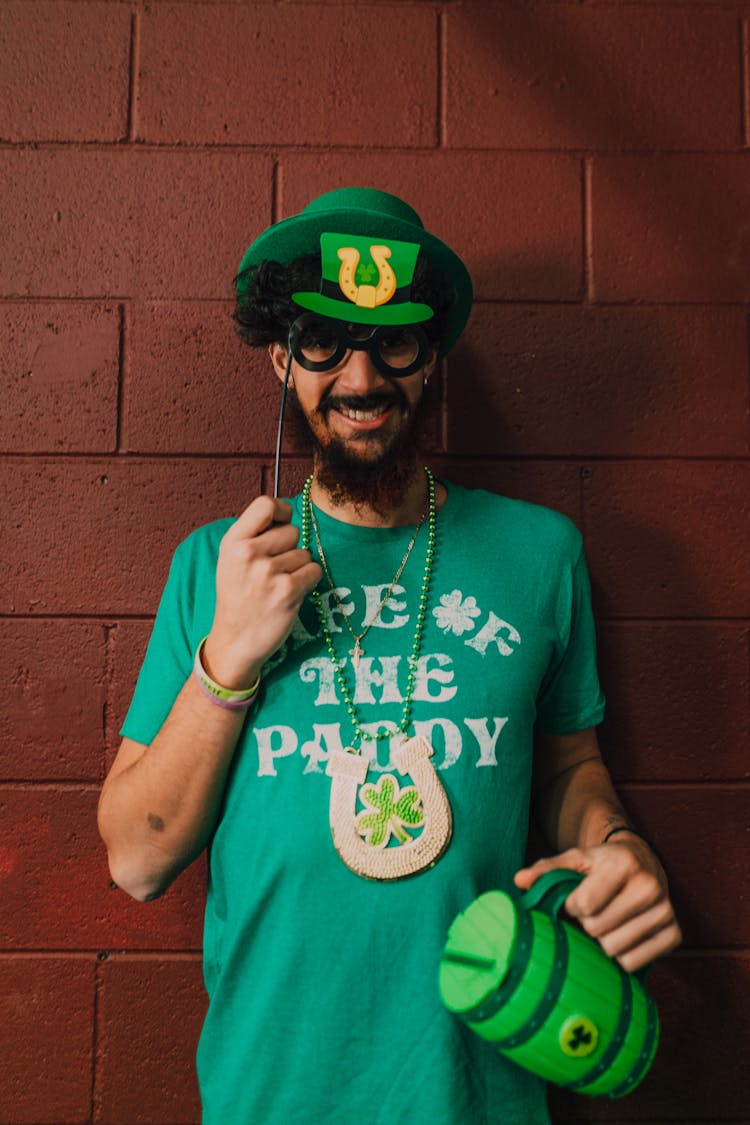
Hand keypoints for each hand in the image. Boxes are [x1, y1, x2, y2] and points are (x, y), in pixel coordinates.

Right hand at [203, 496, 320, 688]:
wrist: (235, 640)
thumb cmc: (237, 596)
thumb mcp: (231, 560)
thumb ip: (253, 534)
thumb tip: (285, 514)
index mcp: (233, 542)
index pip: (266, 504)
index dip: (281, 511)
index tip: (281, 523)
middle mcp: (249, 554)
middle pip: (292, 530)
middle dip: (289, 547)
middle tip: (273, 569)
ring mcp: (268, 573)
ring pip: (304, 553)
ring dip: (297, 568)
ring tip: (277, 585)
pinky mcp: (288, 591)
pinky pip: (314, 570)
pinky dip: (308, 581)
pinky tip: (290, 593)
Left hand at [514, 836, 681, 972]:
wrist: (643, 863)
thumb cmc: (602, 864)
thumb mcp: (576, 859)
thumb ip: (547, 870)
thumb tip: (519, 881)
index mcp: (623, 863)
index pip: (582, 905)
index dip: (572, 906)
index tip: (578, 897)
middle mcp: (650, 885)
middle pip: (597, 930)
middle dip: (588, 924)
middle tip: (596, 910)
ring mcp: (665, 911)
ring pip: (615, 950)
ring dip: (604, 941)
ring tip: (610, 921)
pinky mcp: (674, 934)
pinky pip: (634, 963)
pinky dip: (623, 955)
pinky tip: (625, 933)